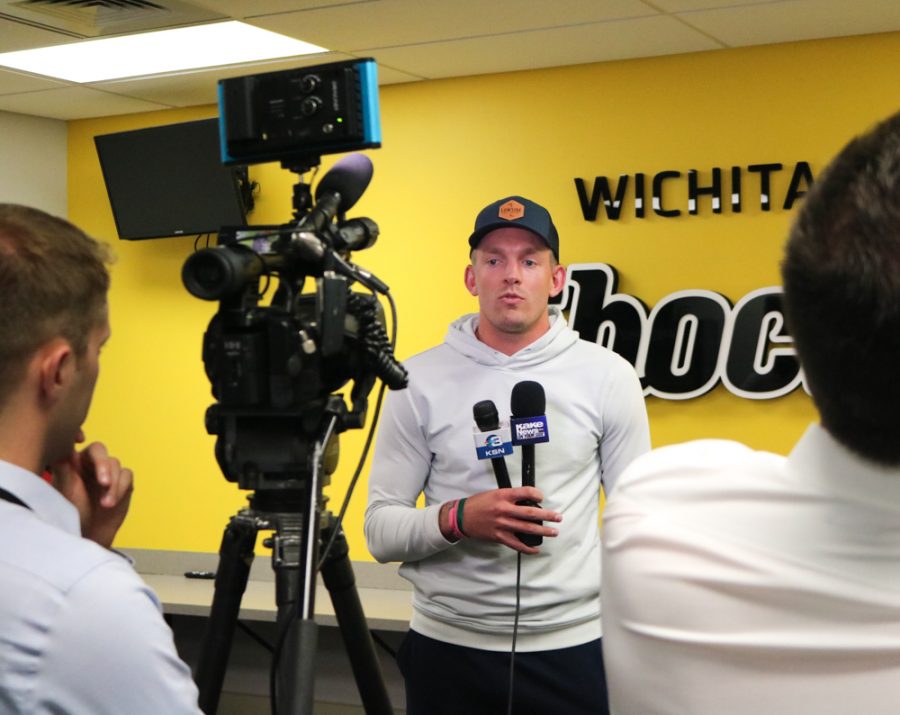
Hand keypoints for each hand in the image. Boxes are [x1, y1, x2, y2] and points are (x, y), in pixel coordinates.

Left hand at [51, 436, 133, 548]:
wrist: (89, 536)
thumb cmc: (72, 514)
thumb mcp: (64, 489)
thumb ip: (63, 465)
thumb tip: (61, 445)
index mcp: (74, 462)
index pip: (78, 443)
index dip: (79, 435)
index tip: (80, 439)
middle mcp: (91, 464)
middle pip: (99, 450)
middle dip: (102, 465)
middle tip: (103, 481)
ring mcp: (109, 472)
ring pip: (115, 464)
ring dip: (112, 484)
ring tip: (105, 503)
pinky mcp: (124, 482)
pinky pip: (127, 475)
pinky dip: (120, 489)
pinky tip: (111, 503)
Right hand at [442, 487, 561, 553]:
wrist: (462, 517)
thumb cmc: (478, 504)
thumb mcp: (494, 494)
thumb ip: (510, 497)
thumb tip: (528, 502)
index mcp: (503, 496)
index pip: (525, 492)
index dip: (537, 494)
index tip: (542, 497)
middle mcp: (504, 509)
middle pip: (531, 513)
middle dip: (547, 515)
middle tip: (558, 517)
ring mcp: (502, 524)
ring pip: (527, 528)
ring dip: (543, 531)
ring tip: (553, 532)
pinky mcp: (499, 536)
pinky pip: (516, 544)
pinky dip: (527, 548)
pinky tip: (536, 549)